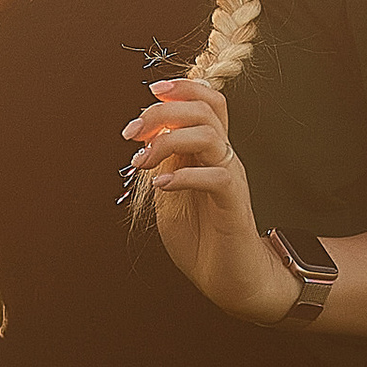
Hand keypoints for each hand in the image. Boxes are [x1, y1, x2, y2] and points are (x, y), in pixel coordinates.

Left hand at [121, 77, 294, 318]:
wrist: (228, 278)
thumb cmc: (201, 238)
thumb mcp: (171, 193)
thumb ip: (165, 163)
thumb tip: (148, 137)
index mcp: (209, 151)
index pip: (207, 101)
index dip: (182, 88)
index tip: (151, 92)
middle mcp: (224, 157)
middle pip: (206, 109)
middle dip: (163, 112)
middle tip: (132, 132)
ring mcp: (231, 178)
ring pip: (210, 135)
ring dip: (168, 141)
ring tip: (142, 162)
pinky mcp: (234, 203)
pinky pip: (216, 176)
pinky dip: (184, 175)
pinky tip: (163, 186)